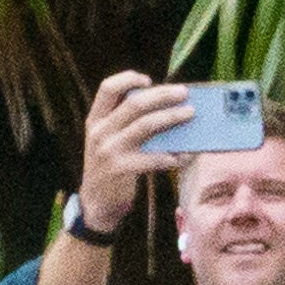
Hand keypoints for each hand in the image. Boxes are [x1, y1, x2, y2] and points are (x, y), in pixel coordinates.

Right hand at [72, 70, 195, 234]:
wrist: (96, 206)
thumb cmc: (110, 169)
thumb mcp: (107, 143)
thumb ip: (125, 124)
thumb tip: (165, 109)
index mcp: (95, 120)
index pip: (107, 88)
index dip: (128, 79)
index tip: (149, 81)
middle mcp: (100, 132)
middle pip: (134, 103)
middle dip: (162, 95)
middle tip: (184, 93)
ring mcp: (109, 151)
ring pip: (146, 125)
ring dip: (172, 117)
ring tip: (190, 114)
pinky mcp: (121, 170)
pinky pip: (153, 157)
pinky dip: (171, 156)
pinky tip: (184, 155)